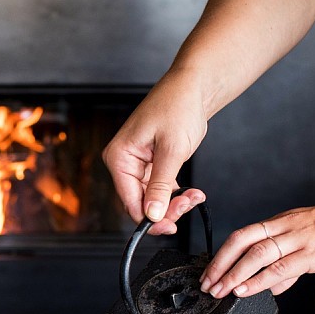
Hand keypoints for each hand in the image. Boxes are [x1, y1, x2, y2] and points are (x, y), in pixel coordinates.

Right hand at [102, 70, 208, 233]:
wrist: (192, 88)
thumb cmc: (178, 106)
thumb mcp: (172, 150)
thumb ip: (161, 186)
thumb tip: (153, 215)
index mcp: (119, 157)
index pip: (129, 200)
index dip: (150, 217)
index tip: (171, 225)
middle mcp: (124, 162)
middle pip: (139, 202)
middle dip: (166, 209)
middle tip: (189, 205)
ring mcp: (138, 164)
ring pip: (152, 198)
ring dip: (175, 203)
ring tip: (195, 196)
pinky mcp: (152, 164)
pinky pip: (160, 189)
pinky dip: (176, 194)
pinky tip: (191, 192)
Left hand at [199, 194, 314, 297]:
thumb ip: (293, 266)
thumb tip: (275, 285)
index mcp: (286, 222)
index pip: (244, 235)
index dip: (223, 254)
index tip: (210, 273)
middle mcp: (288, 226)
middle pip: (241, 240)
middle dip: (219, 263)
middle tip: (206, 284)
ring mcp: (301, 238)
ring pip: (257, 253)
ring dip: (234, 274)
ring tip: (219, 291)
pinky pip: (281, 266)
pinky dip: (259, 280)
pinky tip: (246, 291)